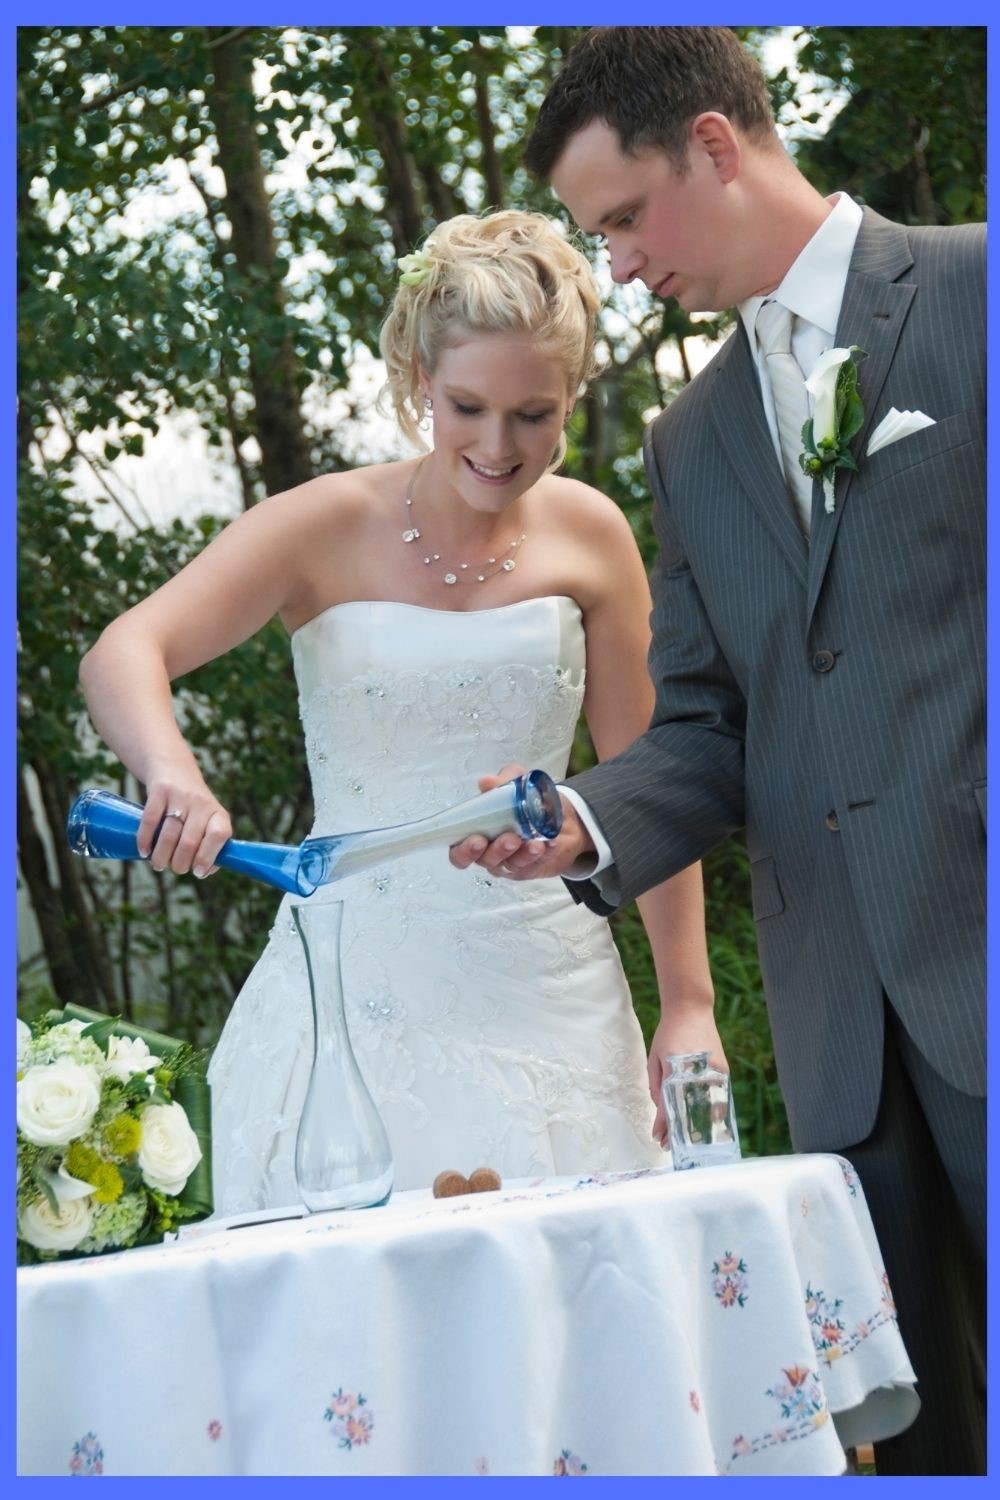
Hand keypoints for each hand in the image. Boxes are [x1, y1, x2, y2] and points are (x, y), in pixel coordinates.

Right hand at [137, 766, 232, 878]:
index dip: (208, 857)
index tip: (197, 872)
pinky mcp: (160, 790)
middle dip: (180, 864)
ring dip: (161, 857)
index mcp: (219, 814)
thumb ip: (210, 846)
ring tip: (158, 865)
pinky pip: (150, 820)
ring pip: (169, 834)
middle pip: (189, 842)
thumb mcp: (208, 821)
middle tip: (175, 869)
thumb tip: (204, 872)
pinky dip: (145, 840)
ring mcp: (180, 796)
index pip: (219, 836)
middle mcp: (202, 804)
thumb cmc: (193, 806)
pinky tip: (144, 851)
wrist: (174, 768)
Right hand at [448, 765, 594, 879]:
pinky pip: (534, 865)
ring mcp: (510, 862)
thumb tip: (486, 782)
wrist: (559, 814)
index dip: (464, 850)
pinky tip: (549, 844)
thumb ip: (501, 782)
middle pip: (484, 860)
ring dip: (522, 854)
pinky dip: (543, 854)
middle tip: (509, 839)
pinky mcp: (530, 867)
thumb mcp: (516, 782)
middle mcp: (490, 851)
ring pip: (510, 865)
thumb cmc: (527, 800)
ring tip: (534, 843)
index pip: (459, 851)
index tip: (477, 840)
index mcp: (476, 832)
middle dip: (496, 851)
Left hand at [647, 1010, 728, 1149]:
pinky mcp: (723, 1070)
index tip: (659, 1140)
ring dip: (699, 1125)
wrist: (691, 1010)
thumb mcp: (655, 1059)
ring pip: (709, 1108)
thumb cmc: (668, 1035)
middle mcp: (697, 1074)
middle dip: (681, 1132)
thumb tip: (661, 1112)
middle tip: (672, 1146)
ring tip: (689, 1140)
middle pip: (691, 1112)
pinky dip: (712, 1110)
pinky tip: (705, 1122)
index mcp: (676, 1071)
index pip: (670, 1106)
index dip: (664, 1126)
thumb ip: (657, 1086)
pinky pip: (719, 1097)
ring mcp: (714, 1073)